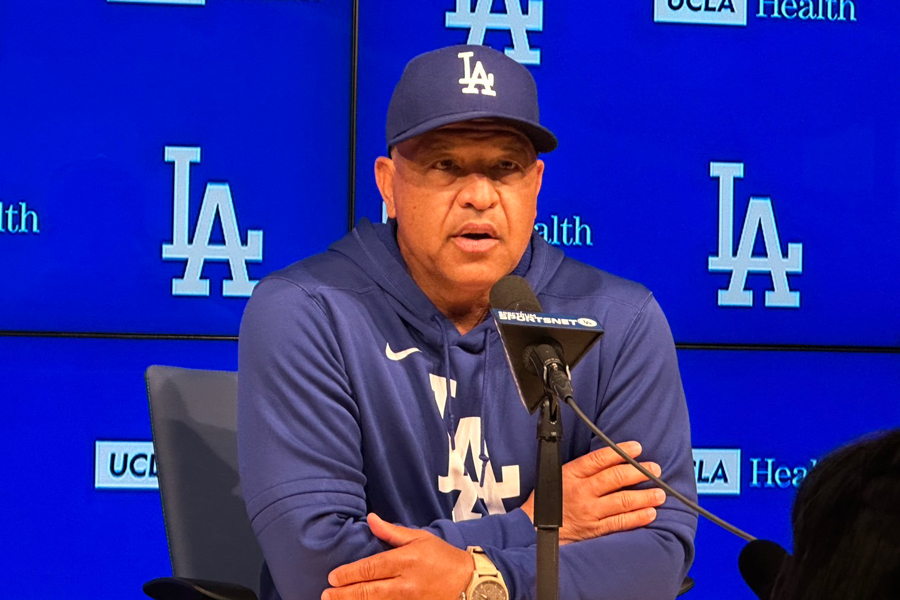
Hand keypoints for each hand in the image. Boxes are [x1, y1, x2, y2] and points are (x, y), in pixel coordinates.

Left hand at [323, 513, 474, 599]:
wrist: (469, 581)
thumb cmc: (442, 557)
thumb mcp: (419, 537)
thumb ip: (392, 532)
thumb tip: (370, 519)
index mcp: (405, 560)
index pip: (371, 568)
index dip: (349, 574)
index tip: (333, 578)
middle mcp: (406, 583)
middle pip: (369, 591)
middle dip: (345, 594)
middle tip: (326, 595)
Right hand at [520, 441, 665, 544]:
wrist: (536, 529)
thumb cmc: (549, 500)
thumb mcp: (557, 476)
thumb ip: (582, 468)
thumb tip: (610, 458)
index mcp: (572, 474)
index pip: (599, 459)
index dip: (620, 452)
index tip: (637, 447)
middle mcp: (582, 491)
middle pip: (614, 478)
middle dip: (638, 472)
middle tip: (654, 469)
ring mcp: (589, 511)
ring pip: (622, 501)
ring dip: (644, 496)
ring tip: (659, 493)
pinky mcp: (595, 529)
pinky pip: (620, 523)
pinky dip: (637, 518)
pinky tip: (650, 513)